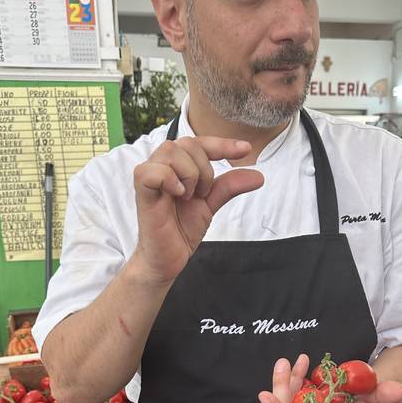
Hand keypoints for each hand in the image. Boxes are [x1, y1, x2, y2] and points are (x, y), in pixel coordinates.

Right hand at [133, 136, 263, 283]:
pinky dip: (169, 179)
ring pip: (171, 151)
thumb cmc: (181, 230)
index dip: (222, 144)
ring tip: (188, 197)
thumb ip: (229, 187)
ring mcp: (150, 177)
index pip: (200, 143)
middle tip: (203, 195)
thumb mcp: (211, 204)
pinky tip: (178, 195)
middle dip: (205, 168)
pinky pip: (151, 171)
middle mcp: (162, 167)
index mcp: (177, 167)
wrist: (167, 259)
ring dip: (189, 174)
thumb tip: (259, 176)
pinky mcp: (142, 192)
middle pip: (187, 143)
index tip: (245, 150)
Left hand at [258, 355, 401, 402]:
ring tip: (285, 363)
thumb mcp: (377, 395)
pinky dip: (287, 378)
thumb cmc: (367, 398)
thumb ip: (385, 393)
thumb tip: (399, 390)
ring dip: (282, 386)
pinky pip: (287, 394)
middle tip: (267, 395)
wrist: (358, 394)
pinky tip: (295, 363)